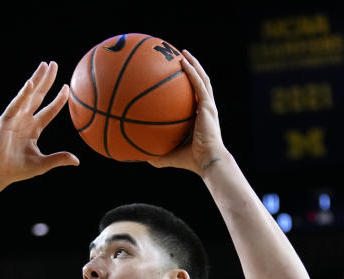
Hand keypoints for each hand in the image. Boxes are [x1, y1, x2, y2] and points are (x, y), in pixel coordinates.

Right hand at [0, 61, 79, 183]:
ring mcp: (14, 118)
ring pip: (28, 95)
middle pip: (38, 95)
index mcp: (34, 128)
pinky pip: (15, 106)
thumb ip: (58, 159)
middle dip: (46, 80)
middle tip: (54, 64)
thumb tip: (77, 161)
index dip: (58, 99)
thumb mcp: (42, 164)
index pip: (49, 110)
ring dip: (36, 79)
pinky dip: (22, 95)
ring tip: (44, 65)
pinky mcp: (5, 121)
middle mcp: (25, 119)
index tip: (68, 87)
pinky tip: (29, 84)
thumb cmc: (18, 169)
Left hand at [148, 50, 228, 174]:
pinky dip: (191, 72)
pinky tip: (182, 62)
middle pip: (199, 83)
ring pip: (202, 79)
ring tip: (183, 53)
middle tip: (179, 58)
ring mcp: (209, 106)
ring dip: (193, 64)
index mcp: (199, 118)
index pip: (194, 98)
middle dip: (191, 69)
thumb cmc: (190, 161)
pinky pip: (198, 84)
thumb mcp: (167, 155)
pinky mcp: (208, 106)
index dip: (187, 86)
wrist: (207, 162)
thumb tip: (135, 155)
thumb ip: (154, 152)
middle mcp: (206, 109)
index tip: (176, 78)